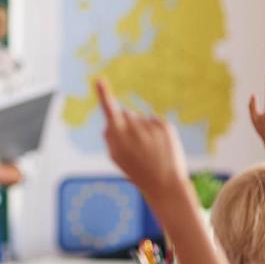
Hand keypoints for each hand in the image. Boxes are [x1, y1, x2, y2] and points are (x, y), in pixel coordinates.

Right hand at [97, 79, 188, 198]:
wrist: (165, 183)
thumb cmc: (136, 171)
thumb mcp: (117, 158)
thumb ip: (109, 138)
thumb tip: (110, 122)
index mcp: (119, 137)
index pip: (109, 110)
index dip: (103, 94)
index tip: (98, 79)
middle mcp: (135, 128)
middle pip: (126, 114)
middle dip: (126, 123)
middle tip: (134, 147)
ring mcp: (151, 126)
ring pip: (140, 119)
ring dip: (141, 129)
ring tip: (148, 149)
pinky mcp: (166, 126)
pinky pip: (153, 121)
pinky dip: (154, 131)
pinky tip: (158, 146)